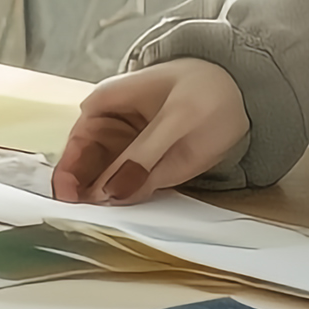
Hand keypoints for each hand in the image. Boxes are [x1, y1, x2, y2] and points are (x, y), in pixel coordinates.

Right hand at [51, 57, 249, 202]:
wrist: (240, 92)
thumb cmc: (204, 89)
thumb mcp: (177, 117)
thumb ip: (145, 154)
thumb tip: (112, 191)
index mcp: (105, 105)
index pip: (78, 141)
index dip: (69, 169)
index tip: (68, 196)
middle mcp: (109, 131)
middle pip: (85, 166)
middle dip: (82, 191)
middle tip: (83, 215)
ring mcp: (127, 152)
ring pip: (104, 182)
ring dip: (100, 201)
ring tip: (99, 219)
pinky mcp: (145, 170)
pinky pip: (128, 190)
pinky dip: (123, 204)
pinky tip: (119, 215)